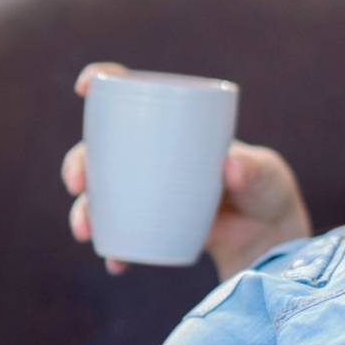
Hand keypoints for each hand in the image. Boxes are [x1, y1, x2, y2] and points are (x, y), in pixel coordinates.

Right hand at [63, 62, 314, 280]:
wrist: (266, 236)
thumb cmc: (266, 190)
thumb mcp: (266, 176)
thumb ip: (254, 170)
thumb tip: (230, 166)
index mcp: (174, 125)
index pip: (132, 95)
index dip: (104, 82)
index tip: (87, 85)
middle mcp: (150, 155)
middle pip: (100, 149)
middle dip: (78, 162)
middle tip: (77, 184)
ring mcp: (146, 191)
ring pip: (100, 194)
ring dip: (84, 210)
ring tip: (86, 232)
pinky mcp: (150, 225)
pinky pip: (120, 234)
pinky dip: (114, 248)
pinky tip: (116, 262)